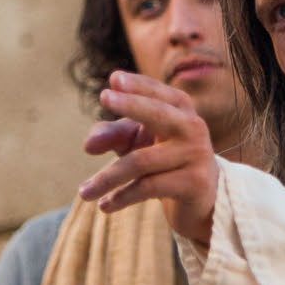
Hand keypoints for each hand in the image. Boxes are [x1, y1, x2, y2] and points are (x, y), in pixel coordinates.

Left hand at [77, 71, 218, 249]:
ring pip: (141, 161)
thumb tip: (88, 145)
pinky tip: (106, 205)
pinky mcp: (195, 183)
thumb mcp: (136, 143)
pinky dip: (123, 197)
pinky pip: (149, 186)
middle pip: (158, 113)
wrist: (200, 201)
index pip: (157, 92)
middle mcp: (192, 126)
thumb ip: (113, 135)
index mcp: (180, 109)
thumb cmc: (163, 162)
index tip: (114, 79)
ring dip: (108, 178)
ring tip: (84, 193)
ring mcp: (196, 154)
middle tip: (104, 97)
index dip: (137, 85)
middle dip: (130, 104)